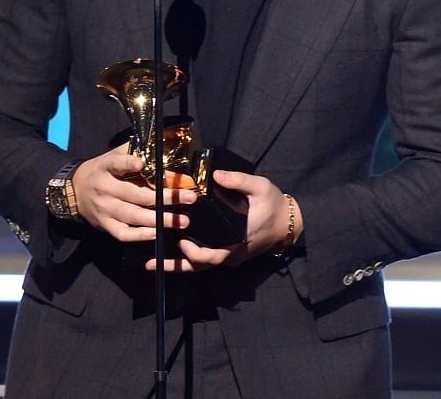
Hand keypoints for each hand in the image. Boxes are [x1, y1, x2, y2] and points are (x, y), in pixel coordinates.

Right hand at [72, 144, 196, 242]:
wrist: (74, 191)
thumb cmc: (102, 171)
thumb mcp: (114, 156)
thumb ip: (138, 151)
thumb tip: (168, 148)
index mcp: (106, 167)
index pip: (116, 164)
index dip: (128, 164)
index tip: (141, 164)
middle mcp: (105, 188)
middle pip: (136, 194)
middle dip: (165, 197)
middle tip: (190, 198)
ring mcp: (105, 209)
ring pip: (134, 216)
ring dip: (160, 219)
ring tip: (182, 220)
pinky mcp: (105, 225)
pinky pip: (124, 233)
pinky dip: (140, 235)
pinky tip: (158, 233)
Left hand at [145, 169, 302, 272]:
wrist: (288, 223)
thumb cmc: (274, 204)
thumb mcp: (260, 187)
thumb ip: (238, 180)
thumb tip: (215, 174)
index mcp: (238, 240)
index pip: (213, 256)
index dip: (195, 254)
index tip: (182, 243)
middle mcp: (232, 254)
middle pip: (200, 267)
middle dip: (175, 266)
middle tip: (151, 263)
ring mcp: (230, 257)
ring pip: (201, 267)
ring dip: (178, 266)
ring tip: (154, 264)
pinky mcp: (229, 254)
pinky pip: (206, 261)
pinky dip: (189, 259)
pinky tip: (172, 253)